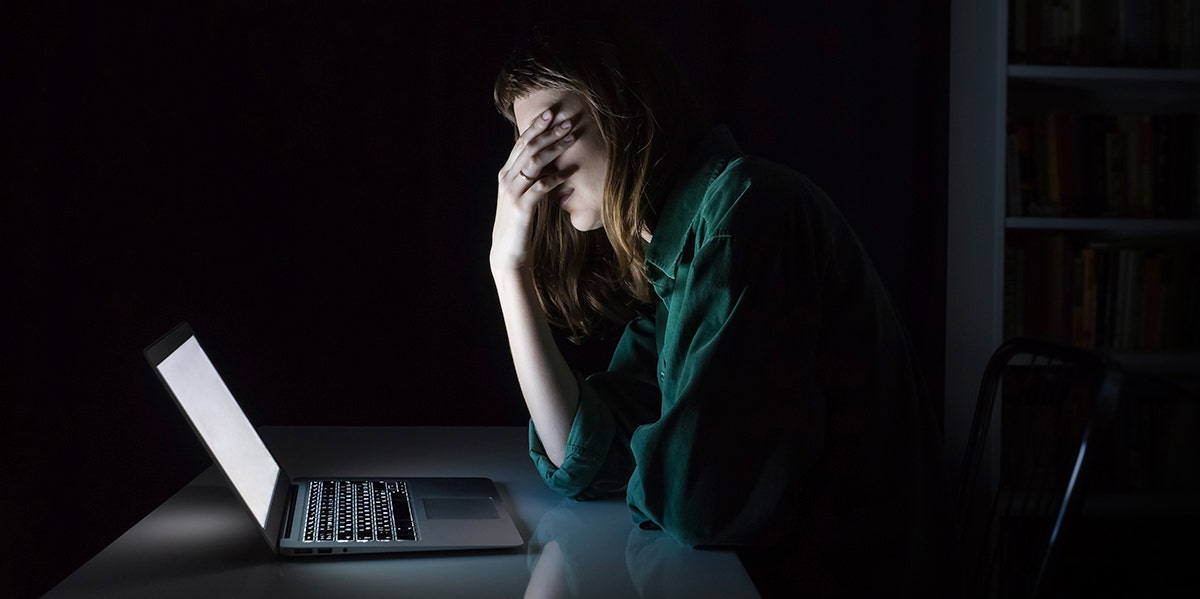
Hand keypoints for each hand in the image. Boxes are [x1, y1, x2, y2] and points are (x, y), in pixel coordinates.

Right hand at [491, 108, 575, 273]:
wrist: (508, 255)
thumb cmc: (520, 226)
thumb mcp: (526, 198)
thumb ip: (534, 180)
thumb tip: (556, 165)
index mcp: (506, 174)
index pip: (521, 143)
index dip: (536, 126)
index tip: (552, 112)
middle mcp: (506, 180)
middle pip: (527, 147)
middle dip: (548, 132)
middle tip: (567, 120)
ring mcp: (512, 193)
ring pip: (534, 162)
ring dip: (554, 148)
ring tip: (572, 138)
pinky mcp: (522, 208)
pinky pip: (540, 187)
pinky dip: (556, 177)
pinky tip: (570, 171)